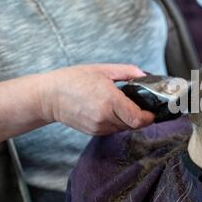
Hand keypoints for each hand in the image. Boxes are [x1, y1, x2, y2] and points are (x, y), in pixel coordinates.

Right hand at [40, 64, 154, 135]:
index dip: (149, 117)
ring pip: (124, 128)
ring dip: (129, 120)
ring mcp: (98, 127)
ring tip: (122, 105)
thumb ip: (127, 71)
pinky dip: (117, 122)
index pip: (138, 119)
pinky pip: (113, 129)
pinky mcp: (93, 132)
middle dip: (141, 117)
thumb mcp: (102, 69)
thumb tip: (144, 74)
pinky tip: (110, 110)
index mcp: (110, 100)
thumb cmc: (73, 80)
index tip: (152, 111)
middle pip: (134, 125)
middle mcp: (105, 117)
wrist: (48, 96)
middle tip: (141, 105)